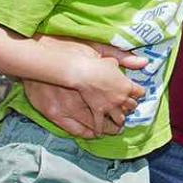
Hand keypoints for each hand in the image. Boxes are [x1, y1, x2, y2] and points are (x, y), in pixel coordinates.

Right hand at [26, 39, 145, 136]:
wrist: (39, 55)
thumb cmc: (68, 49)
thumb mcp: (96, 49)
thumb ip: (120, 57)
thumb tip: (144, 63)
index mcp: (105, 82)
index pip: (128, 95)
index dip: (132, 98)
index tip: (134, 100)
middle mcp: (91, 98)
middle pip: (117, 112)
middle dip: (123, 115)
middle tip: (126, 117)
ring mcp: (73, 108)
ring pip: (98, 125)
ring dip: (108, 128)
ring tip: (115, 129)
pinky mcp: (57, 114)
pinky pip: (78, 129)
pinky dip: (89, 132)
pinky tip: (95, 133)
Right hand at [72, 55, 145, 127]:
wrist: (84, 72)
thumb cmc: (98, 64)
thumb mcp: (115, 60)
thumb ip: (129, 61)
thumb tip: (145, 61)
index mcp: (127, 86)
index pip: (140, 92)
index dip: (138, 92)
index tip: (136, 92)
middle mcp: (121, 98)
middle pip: (132, 106)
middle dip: (130, 106)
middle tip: (128, 106)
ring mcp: (110, 107)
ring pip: (120, 119)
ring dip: (120, 119)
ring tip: (119, 121)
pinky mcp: (98, 111)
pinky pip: (100, 125)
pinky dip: (100, 130)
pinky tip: (99, 133)